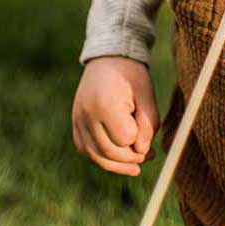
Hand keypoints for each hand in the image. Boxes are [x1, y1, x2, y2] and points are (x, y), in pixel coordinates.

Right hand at [72, 56, 159, 176]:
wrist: (108, 59)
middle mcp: (86, 115)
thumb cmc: (130, 75)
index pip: (125, 139)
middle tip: (149, 155)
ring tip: (136, 165)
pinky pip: (86, 151)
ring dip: (118, 165)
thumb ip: (148, 124)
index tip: (147, 130)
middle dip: (131, 158)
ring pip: (96, 157)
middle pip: (109, 152)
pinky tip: (118, 158)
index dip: (139, 139)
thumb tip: (142, 152)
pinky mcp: (75, 125)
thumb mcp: (146, 94)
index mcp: (105, 104)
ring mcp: (77, 121)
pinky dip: (102, 158)